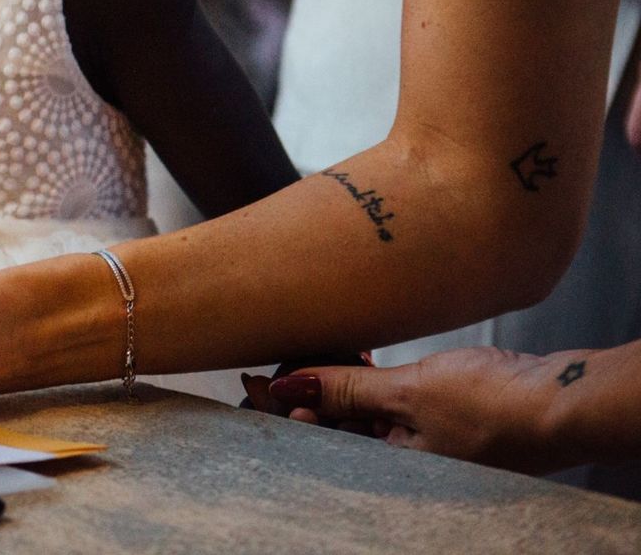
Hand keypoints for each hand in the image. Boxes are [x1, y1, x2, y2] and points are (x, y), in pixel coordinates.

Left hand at [269, 347, 590, 474]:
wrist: (563, 403)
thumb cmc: (494, 404)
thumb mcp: (409, 391)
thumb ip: (345, 389)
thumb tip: (288, 386)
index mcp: (386, 465)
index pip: (314, 438)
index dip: (280, 408)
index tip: (255, 380)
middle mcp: (398, 459)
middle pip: (329, 426)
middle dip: (301, 394)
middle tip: (282, 362)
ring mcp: (418, 441)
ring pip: (354, 413)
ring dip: (333, 385)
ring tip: (322, 353)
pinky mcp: (435, 421)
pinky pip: (384, 405)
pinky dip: (366, 383)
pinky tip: (360, 356)